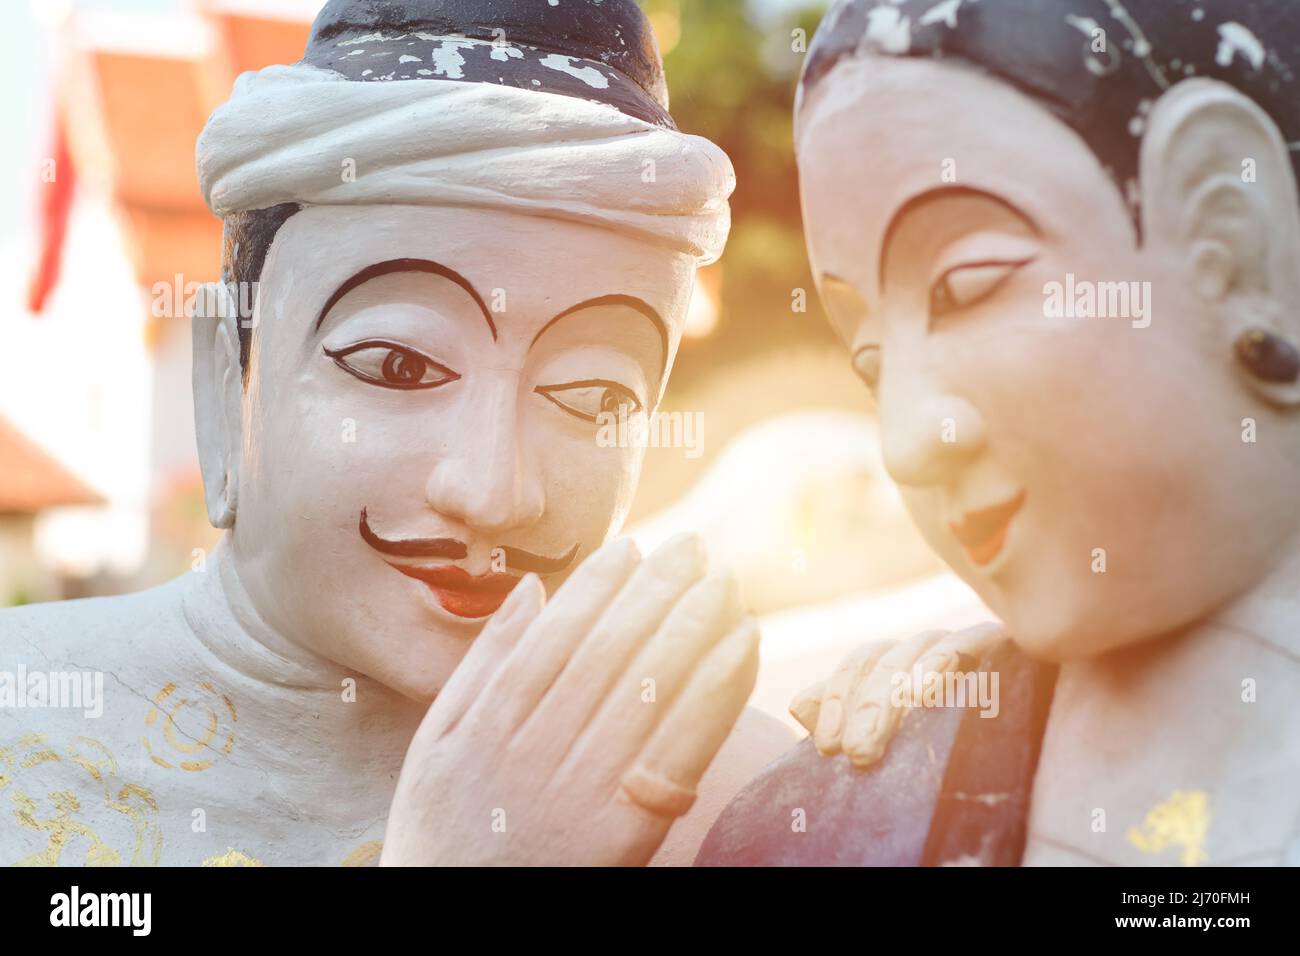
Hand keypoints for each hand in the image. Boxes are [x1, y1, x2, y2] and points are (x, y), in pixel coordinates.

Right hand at [381, 533, 759, 865]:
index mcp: (488, 725)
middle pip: (610, 654)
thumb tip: (530, 592)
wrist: (458, 921)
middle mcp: (536, 750)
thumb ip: (481, 667)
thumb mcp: (433, 745)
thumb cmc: (446, 828)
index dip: (599, 587)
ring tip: (727, 585)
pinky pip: (681, 747)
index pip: (556, 637)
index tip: (634, 548)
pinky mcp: (626, 830)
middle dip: (658, 592)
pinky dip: (717, 691)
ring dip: (696, 627)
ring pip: (650, 689)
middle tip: (695, 546)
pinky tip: (742, 647)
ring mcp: (582, 791)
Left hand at [788, 622, 1003, 768]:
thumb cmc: (937, 742)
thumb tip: (798, 704)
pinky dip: (946, 662)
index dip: (837, 702)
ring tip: (882, 732)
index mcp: (889, 664)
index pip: (856, 667)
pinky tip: (929, 690)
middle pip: (884, 664)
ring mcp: (954, 643)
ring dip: (901, 691)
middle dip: (866, 709)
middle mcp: (918, 649)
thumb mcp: (885, 734)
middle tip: (857, 753)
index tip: (828, 747)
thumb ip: (842, 718)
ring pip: (920, 654)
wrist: (1006, 736)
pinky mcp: (994, 644)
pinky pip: (968, 642)